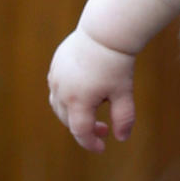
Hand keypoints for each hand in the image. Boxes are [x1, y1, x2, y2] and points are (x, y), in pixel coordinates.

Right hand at [47, 29, 135, 152]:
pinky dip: (67, 99)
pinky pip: (57, 89)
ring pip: (59, 106)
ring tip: (93, 113)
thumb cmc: (117, 64)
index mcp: (78, 101)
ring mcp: (56, 78)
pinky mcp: (55, 67)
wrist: (104, 33)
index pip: (80, 131)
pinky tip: (85, 94)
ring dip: (74, 115)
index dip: (90, 143)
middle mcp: (62, 91)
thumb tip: (122, 138)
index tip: (102, 148)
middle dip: (84, 129)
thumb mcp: (124, 93)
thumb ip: (124, 118)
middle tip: (104, 129)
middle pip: (68, 120)